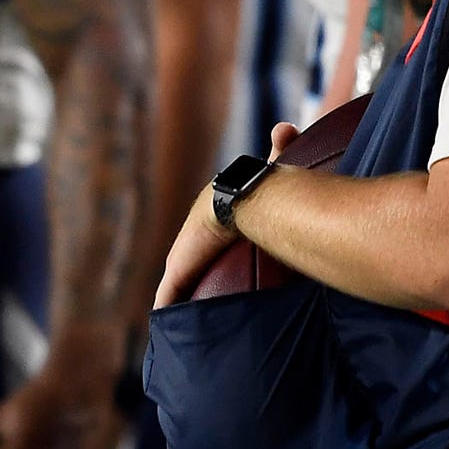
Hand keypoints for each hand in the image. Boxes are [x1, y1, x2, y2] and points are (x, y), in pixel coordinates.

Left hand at [153, 120, 295, 307]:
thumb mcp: (272, 168)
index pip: (202, 240)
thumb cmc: (262, 187)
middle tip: (191, 305)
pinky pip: (169, 294)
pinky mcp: (180, 269)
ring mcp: (184, 255)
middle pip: (187, 262)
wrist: (243, 198)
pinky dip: (166, 308)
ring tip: (179, 322)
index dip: (201, 253)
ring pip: (177, 283)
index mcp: (208, 220)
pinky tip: (162, 324)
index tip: (203, 269)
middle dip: (186, 279)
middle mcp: (193, 237)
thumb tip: (285, 125)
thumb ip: (280, 147)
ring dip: (176, 299)